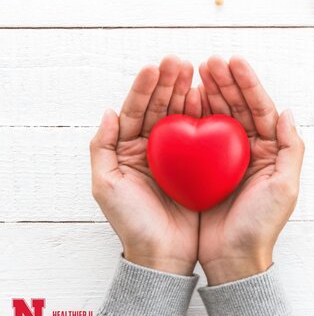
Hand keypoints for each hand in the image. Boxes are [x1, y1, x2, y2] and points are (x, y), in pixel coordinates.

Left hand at [90, 56, 201, 275]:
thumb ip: (102, 148)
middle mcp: (153, 148)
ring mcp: (177, 156)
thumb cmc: (132, 223)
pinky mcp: (199, 166)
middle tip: (180, 62)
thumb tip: (108, 112)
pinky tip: (209, 99)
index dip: (145, 88)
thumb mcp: (106, 186)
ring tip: (198, 71)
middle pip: (160, 107)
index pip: (135, 110)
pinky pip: (202, 135)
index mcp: (128, 149)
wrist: (164, 254)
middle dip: (169, 83)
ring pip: (182, 116)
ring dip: (188, 92)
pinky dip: (205, 115)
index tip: (156, 67)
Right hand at [197, 56, 304, 285]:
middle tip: (208, 61)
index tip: (233, 61)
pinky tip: (181, 100)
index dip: (248, 84)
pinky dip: (190, 116)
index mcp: (271, 151)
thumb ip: (292, 149)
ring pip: (216, 116)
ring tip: (193, 71)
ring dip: (207, 93)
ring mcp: (224, 158)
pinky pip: (196, 136)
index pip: (261, 108)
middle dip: (224, 82)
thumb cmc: (261, 225)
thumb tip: (287, 112)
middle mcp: (249, 150)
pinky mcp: (202, 168)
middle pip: (237, 107)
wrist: (232, 258)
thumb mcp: (285, 187)